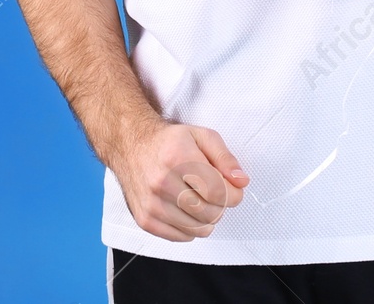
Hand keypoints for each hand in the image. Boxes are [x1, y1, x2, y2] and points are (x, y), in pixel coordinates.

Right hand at [115, 120, 249, 241]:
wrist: (131, 146)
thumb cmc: (170, 142)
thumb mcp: (202, 136)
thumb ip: (225, 158)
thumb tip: (241, 181)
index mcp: (179, 158)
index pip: (218, 192)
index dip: (234, 194)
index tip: (233, 189)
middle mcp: (162, 182)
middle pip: (210, 212)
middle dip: (222, 205)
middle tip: (217, 193)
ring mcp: (151, 204)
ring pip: (197, 228)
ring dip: (207, 217)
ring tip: (201, 200)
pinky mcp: (145, 220)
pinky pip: (181, 236)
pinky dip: (191, 227)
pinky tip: (187, 209)